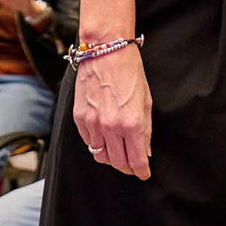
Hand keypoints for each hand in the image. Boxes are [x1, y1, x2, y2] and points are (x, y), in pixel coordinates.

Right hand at [73, 0, 151, 179]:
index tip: (144, 174)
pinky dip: (97, 145)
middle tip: (133, 167)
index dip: (141, 170)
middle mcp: (110, 126)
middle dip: (127, 167)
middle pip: (117, 162)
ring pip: (100, 155)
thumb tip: (144, 151)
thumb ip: (145, 128)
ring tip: (119, 154)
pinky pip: (88, 142)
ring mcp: (92, 123)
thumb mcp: (146, 100)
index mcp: (131, 122)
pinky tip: (105, 140)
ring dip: (111, 158)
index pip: (136, 158)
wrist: (105, 51)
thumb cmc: (130, 72)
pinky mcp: (79, 118)